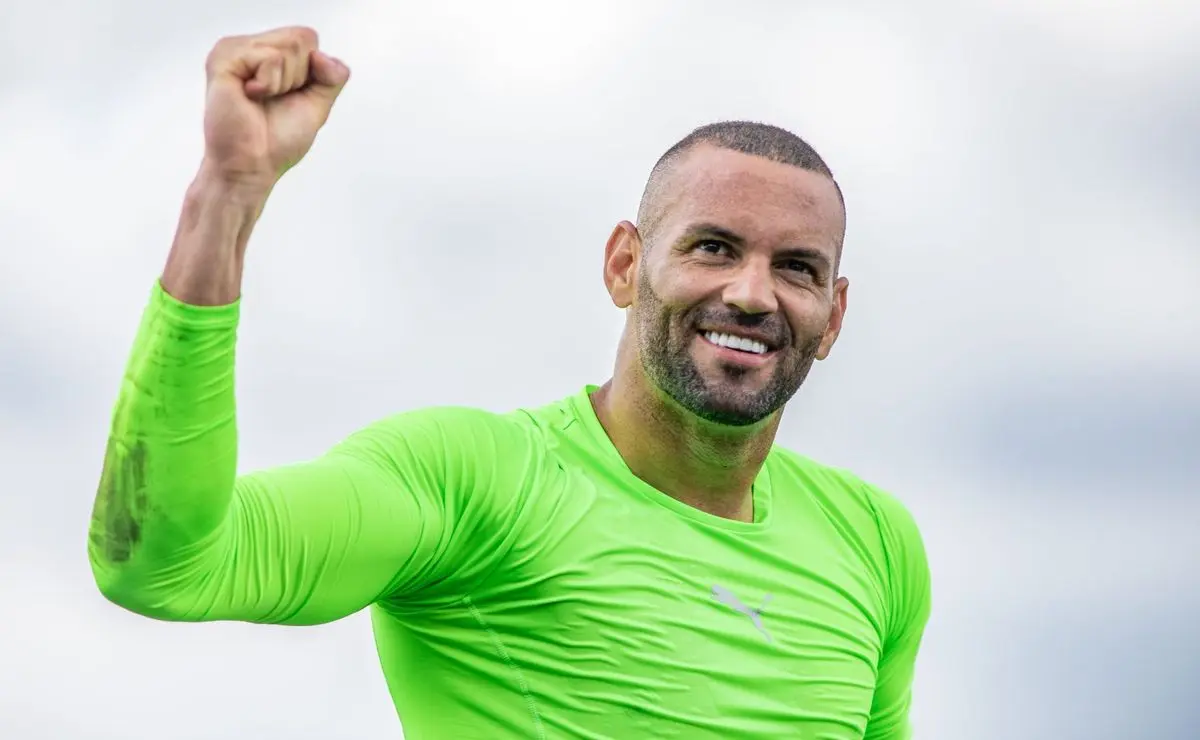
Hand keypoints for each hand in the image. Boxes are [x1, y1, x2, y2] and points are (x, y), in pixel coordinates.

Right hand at [200, 26, 349, 192]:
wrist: (252, 165)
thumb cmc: (277, 140)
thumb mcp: (318, 104)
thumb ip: (332, 77)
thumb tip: (322, 56)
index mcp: (267, 53)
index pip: (307, 38)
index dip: (311, 72)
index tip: (289, 96)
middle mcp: (249, 47)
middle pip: (301, 38)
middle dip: (298, 77)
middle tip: (272, 99)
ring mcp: (233, 50)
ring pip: (289, 46)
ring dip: (284, 83)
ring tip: (259, 99)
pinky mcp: (223, 59)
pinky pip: (270, 57)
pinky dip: (270, 84)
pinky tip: (250, 96)